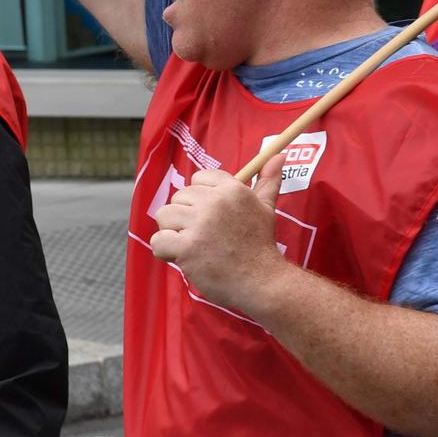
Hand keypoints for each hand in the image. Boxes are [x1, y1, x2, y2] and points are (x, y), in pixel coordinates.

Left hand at [149, 156, 286, 315]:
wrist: (262, 281)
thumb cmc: (261, 245)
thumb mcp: (266, 208)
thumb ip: (268, 180)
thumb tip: (279, 155)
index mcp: (231, 189)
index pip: (199, 178)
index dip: (200, 199)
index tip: (211, 216)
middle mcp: (215, 202)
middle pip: (179, 197)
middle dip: (186, 217)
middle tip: (205, 237)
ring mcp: (200, 224)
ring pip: (164, 215)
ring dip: (172, 232)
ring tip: (191, 245)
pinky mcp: (187, 247)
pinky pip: (158, 240)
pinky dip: (165, 251)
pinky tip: (182, 257)